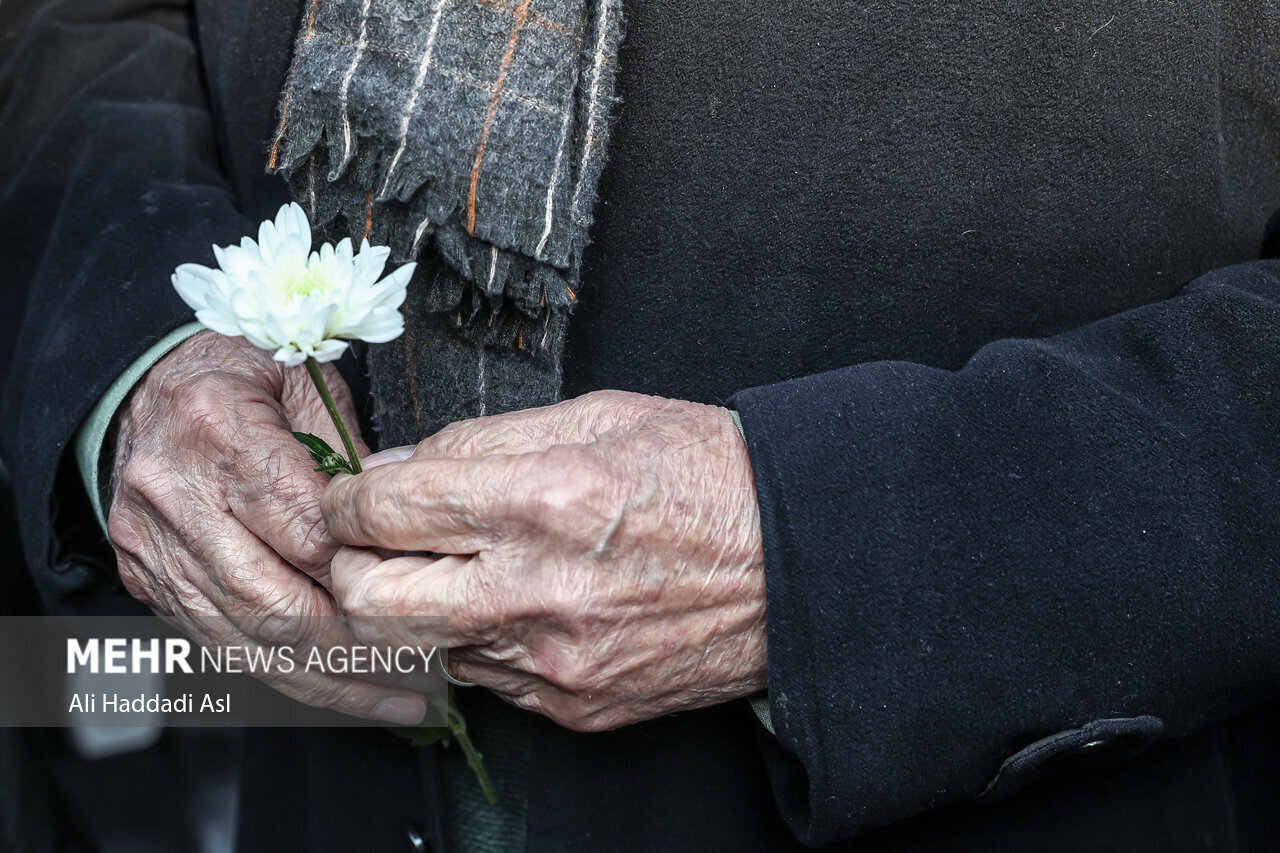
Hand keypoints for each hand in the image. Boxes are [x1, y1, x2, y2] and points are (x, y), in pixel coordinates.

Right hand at [107, 331, 425, 723]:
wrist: (142, 386)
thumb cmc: (237, 376)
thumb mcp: (306, 381)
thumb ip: (351, 451)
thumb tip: (401, 521)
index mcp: (219, 431)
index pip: (301, 526)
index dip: (361, 568)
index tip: (418, 591)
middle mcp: (175, 494)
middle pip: (272, 599)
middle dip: (352, 647)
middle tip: (418, 674)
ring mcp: (154, 544)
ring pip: (245, 637)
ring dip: (323, 679)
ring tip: (390, 699)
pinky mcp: (147, 578)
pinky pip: (218, 643)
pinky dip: (280, 672)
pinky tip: (334, 688)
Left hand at [320, 390, 767, 731]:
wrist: (800, 563)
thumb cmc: (711, 476)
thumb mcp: (602, 417)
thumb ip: (484, 441)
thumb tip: (398, 467)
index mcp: (546, 499)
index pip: (385, 509)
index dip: (347, 498)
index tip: (353, 496)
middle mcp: (541, 590)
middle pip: (373, 600)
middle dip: (352, 566)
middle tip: (374, 542)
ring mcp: (558, 661)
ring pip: (424, 646)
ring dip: (422, 606)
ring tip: (468, 567)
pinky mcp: (577, 705)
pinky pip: (488, 680)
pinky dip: (484, 640)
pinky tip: (523, 605)